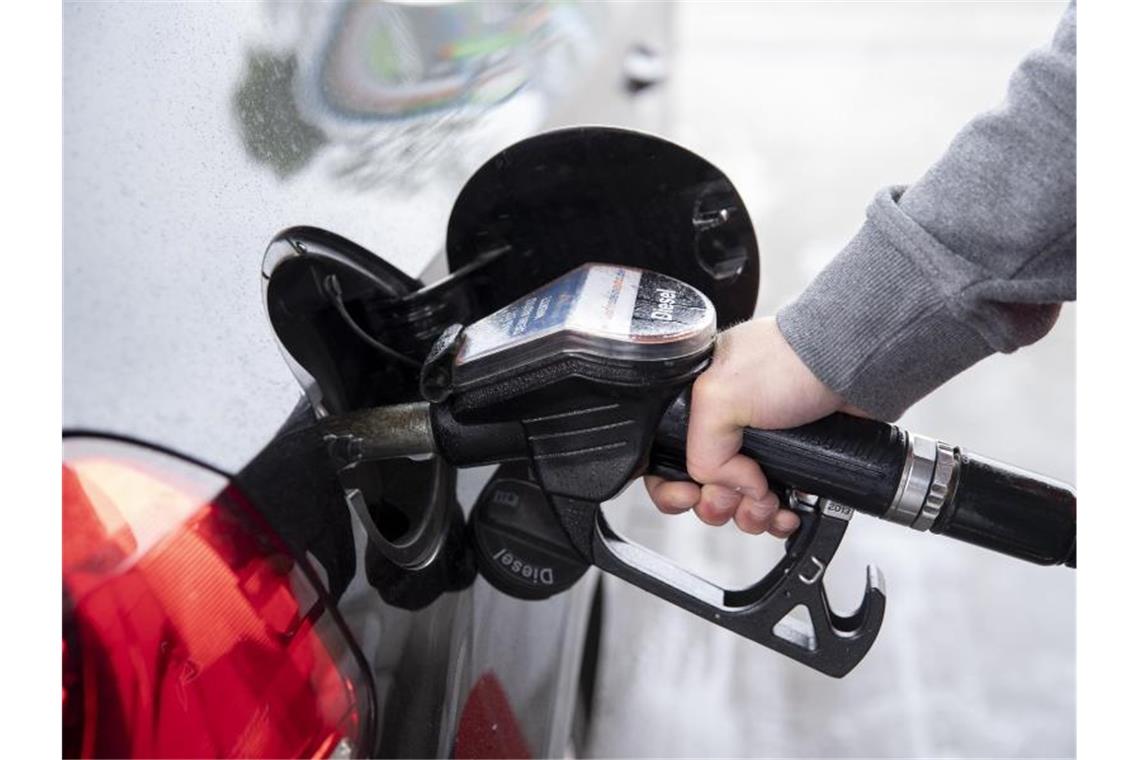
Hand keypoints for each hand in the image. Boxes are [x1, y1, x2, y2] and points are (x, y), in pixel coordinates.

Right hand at [644, 317, 863, 536]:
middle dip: (715, 504)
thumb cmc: (790, 361)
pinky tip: (786, 512)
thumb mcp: (719, 395)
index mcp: (695, 405)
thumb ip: (701, 450)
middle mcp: (724, 427)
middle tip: (730, 500)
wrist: (850, 367)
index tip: (689, 495)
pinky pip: (772, 505)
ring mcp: (759, 447)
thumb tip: (723, 485)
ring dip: (748, 515)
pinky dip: (776, 516)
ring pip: (737, 502)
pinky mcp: (792, 463)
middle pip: (700, 488)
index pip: (663, 457)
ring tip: (766, 505)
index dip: (669, 485)